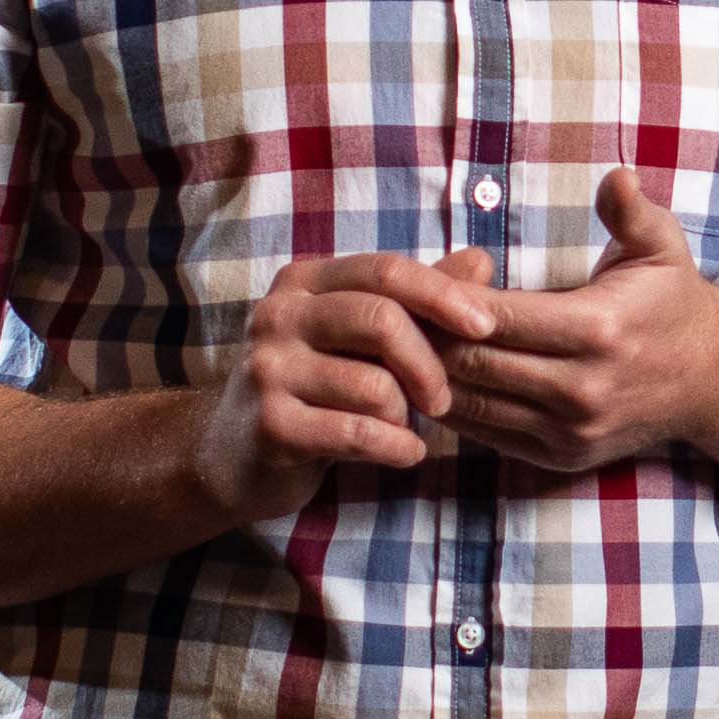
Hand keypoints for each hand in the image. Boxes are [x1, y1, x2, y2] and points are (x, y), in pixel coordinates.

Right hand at [190, 249, 502, 522]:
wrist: (232, 457)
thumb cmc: (311, 389)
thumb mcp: (358, 337)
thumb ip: (415, 300)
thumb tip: (481, 261)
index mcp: (303, 282)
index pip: (384, 271)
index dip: (442, 295)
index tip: (485, 327)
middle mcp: (278, 315)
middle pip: (381, 320)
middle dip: (429, 365)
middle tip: (442, 401)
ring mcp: (267, 369)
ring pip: (375, 385)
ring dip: (405, 416)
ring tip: (398, 428)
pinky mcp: (270, 426)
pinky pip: (359, 433)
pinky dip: (397, 448)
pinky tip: (404, 453)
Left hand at [436, 170, 718, 474]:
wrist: (711, 381)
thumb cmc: (672, 303)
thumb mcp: (660, 247)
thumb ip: (630, 211)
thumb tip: (615, 176)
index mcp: (597, 330)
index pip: (496, 317)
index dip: (448, 299)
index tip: (422, 280)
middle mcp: (581, 389)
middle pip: (472, 363)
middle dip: (428, 335)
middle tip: (399, 310)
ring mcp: (570, 430)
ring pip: (470, 403)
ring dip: (431, 373)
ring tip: (406, 342)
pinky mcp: (561, 457)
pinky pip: (486, 433)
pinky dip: (455, 404)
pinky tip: (438, 376)